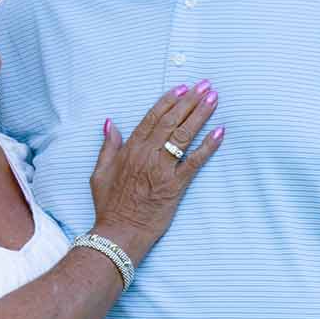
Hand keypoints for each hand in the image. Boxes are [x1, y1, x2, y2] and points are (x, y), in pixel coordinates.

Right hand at [89, 82, 223, 254]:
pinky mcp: (175, 185)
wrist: (119, 233)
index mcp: (130, 149)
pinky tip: (220, 132)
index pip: (152, 118)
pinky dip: (208, 146)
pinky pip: (195, 161)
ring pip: (184, 135)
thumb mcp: (99, 173)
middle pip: (171, 121)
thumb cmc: (109, 206)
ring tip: (213, 99)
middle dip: (190, 101)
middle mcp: (147, 155)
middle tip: (205, 86)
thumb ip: (108, 146)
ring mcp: (162, 169)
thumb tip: (110, 123)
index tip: (182, 88)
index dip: (169, 101)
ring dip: (201, 115)